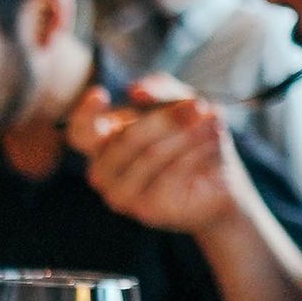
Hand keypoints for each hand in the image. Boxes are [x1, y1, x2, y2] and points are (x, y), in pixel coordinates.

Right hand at [68, 81, 257, 237]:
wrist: (221, 183)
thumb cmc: (193, 139)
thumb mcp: (179, 103)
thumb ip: (159, 89)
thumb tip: (135, 91)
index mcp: (102, 144)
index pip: (80, 132)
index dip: (84, 114)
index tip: (101, 94)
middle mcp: (103, 172)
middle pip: (126, 139)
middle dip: (167, 119)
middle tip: (199, 105)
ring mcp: (121, 195)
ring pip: (151, 155)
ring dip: (188, 135)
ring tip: (214, 122)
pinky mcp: (146, 211)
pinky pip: (170, 175)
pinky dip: (196, 154)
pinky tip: (214, 144)